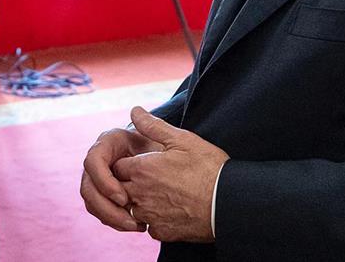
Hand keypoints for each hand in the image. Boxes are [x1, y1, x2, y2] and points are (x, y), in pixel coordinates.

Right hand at [81, 120, 162, 231]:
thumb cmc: (172, 152)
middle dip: (105, 206)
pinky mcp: (105, 195)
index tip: (124, 197)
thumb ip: (153, 126)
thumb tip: (135, 110)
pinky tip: (136, 225)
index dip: (104, 181)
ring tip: (135, 225)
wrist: (173, 168)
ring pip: (91, 201)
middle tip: (129, 218)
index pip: (93, 160)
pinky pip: (101, 211)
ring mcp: (100, 178)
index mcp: (110, 143)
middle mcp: (100, 161)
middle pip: (88, 186)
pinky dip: (114, 220)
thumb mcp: (168, 139)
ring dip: (110, 217)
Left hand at [111, 106, 228, 243]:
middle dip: (129, 182)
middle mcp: (139, 194)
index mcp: (141, 169)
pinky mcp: (161, 233)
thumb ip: (153, 126)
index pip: (116, 166)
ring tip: (163, 193)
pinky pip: (149, 226)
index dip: (127, 163)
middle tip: (152, 177)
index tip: (141, 162)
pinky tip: (171, 210)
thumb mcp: (182, 140)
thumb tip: (135, 111)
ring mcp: (149, 216)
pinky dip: (155, 219)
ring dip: (140, 202)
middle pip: (119, 189)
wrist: (227, 203)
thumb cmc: (208, 168)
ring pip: (132, 209)